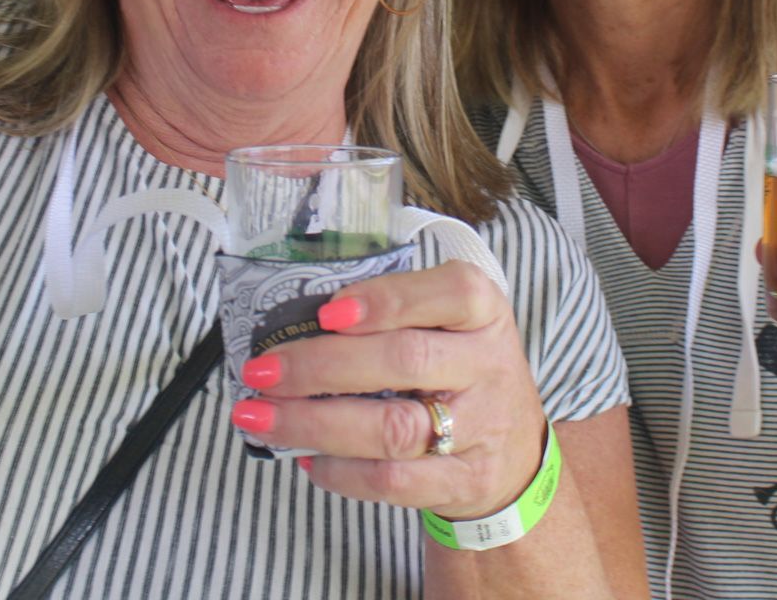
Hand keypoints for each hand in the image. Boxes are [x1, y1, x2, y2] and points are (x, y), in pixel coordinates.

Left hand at [228, 261, 545, 519]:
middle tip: (262, 370)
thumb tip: (296, 321)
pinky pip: (392, 480)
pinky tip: (304, 456)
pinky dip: (340, 471)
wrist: (515, 455)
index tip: (327, 312)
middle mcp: (487, 366)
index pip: (450, 293)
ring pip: (392, 428)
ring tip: (260, 416)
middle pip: (405, 361)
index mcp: (484, 313)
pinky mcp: (463, 482)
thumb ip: (394, 312)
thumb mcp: (451, 326)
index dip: (387, 300)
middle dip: (322, 366)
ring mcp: (480, 428)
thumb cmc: (461, 373)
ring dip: (315, 423)